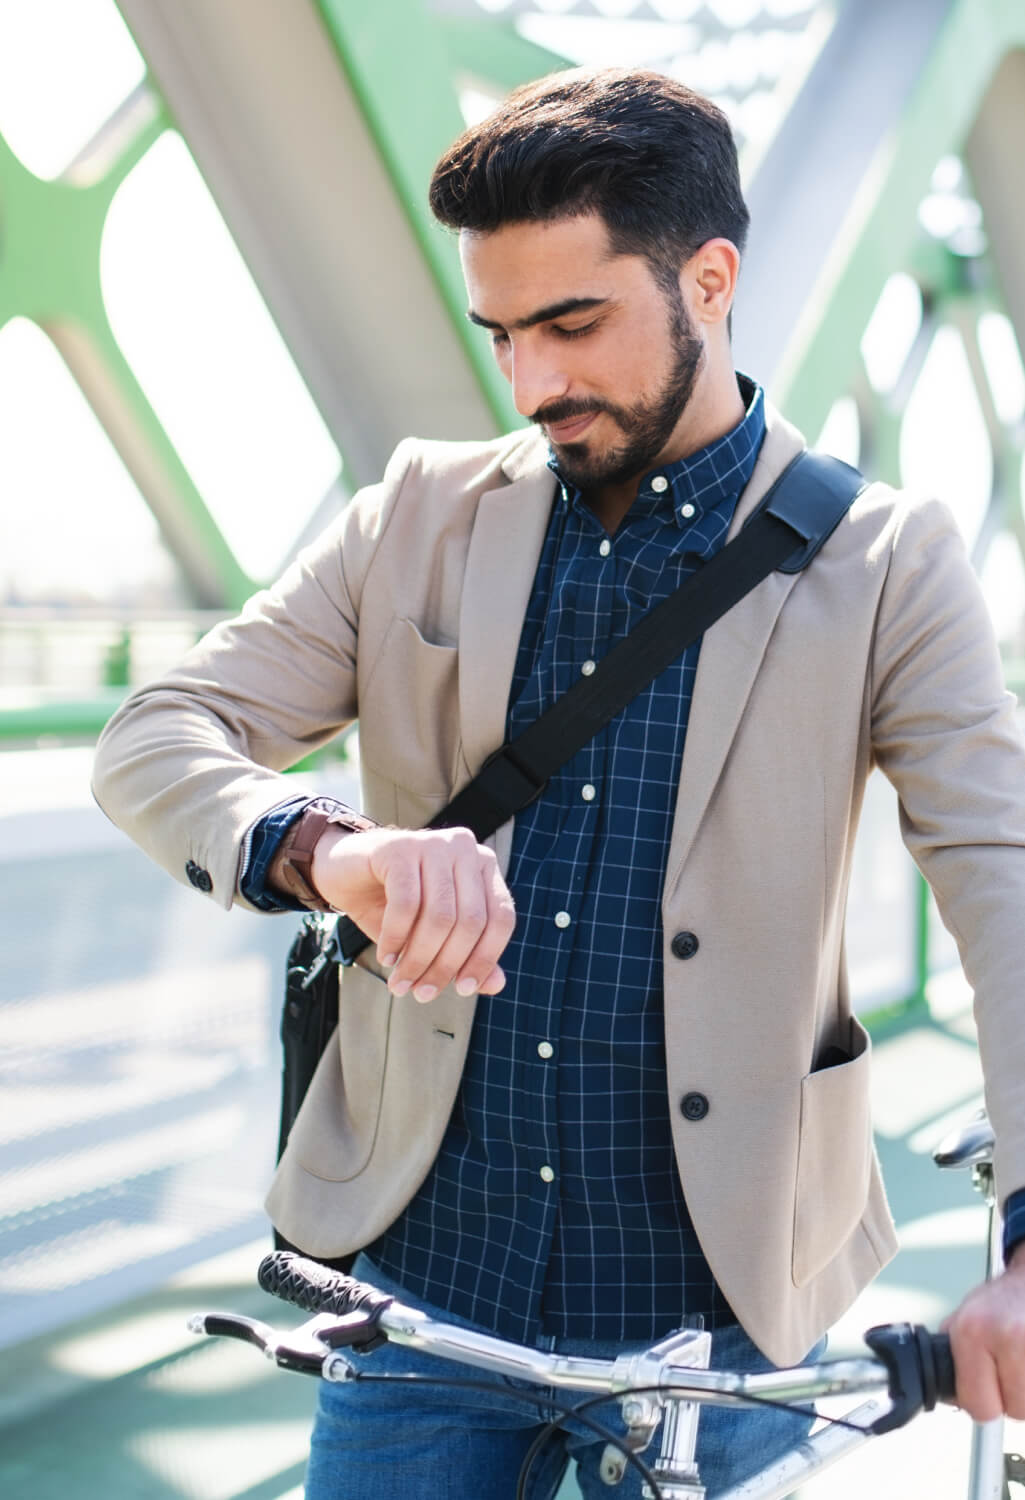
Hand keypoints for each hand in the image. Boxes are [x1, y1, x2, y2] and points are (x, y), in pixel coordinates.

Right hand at [311, 825, 514, 1001]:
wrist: (343, 871)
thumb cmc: (394, 903)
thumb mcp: (433, 933)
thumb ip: (468, 954)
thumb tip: (497, 985)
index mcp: (484, 865)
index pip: (501, 918)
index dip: (484, 958)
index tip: (462, 990)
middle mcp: (465, 848)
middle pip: (470, 921)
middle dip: (445, 965)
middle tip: (422, 993)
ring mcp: (433, 844)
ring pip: (440, 916)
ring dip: (418, 958)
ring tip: (401, 983)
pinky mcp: (400, 848)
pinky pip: (406, 904)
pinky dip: (396, 938)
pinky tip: (387, 957)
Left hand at [941, 1248, 1024, 1418]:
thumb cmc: (999, 1302)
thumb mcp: (963, 1321)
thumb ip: (954, 1357)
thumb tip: (951, 1396)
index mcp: (973, 1332)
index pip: (979, 1406)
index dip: (984, 1403)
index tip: (987, 1390)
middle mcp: (1008, 1336)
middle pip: (1015, 1411)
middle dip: (1012, 1397)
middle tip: (1009, 1369)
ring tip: (1021, 1361)